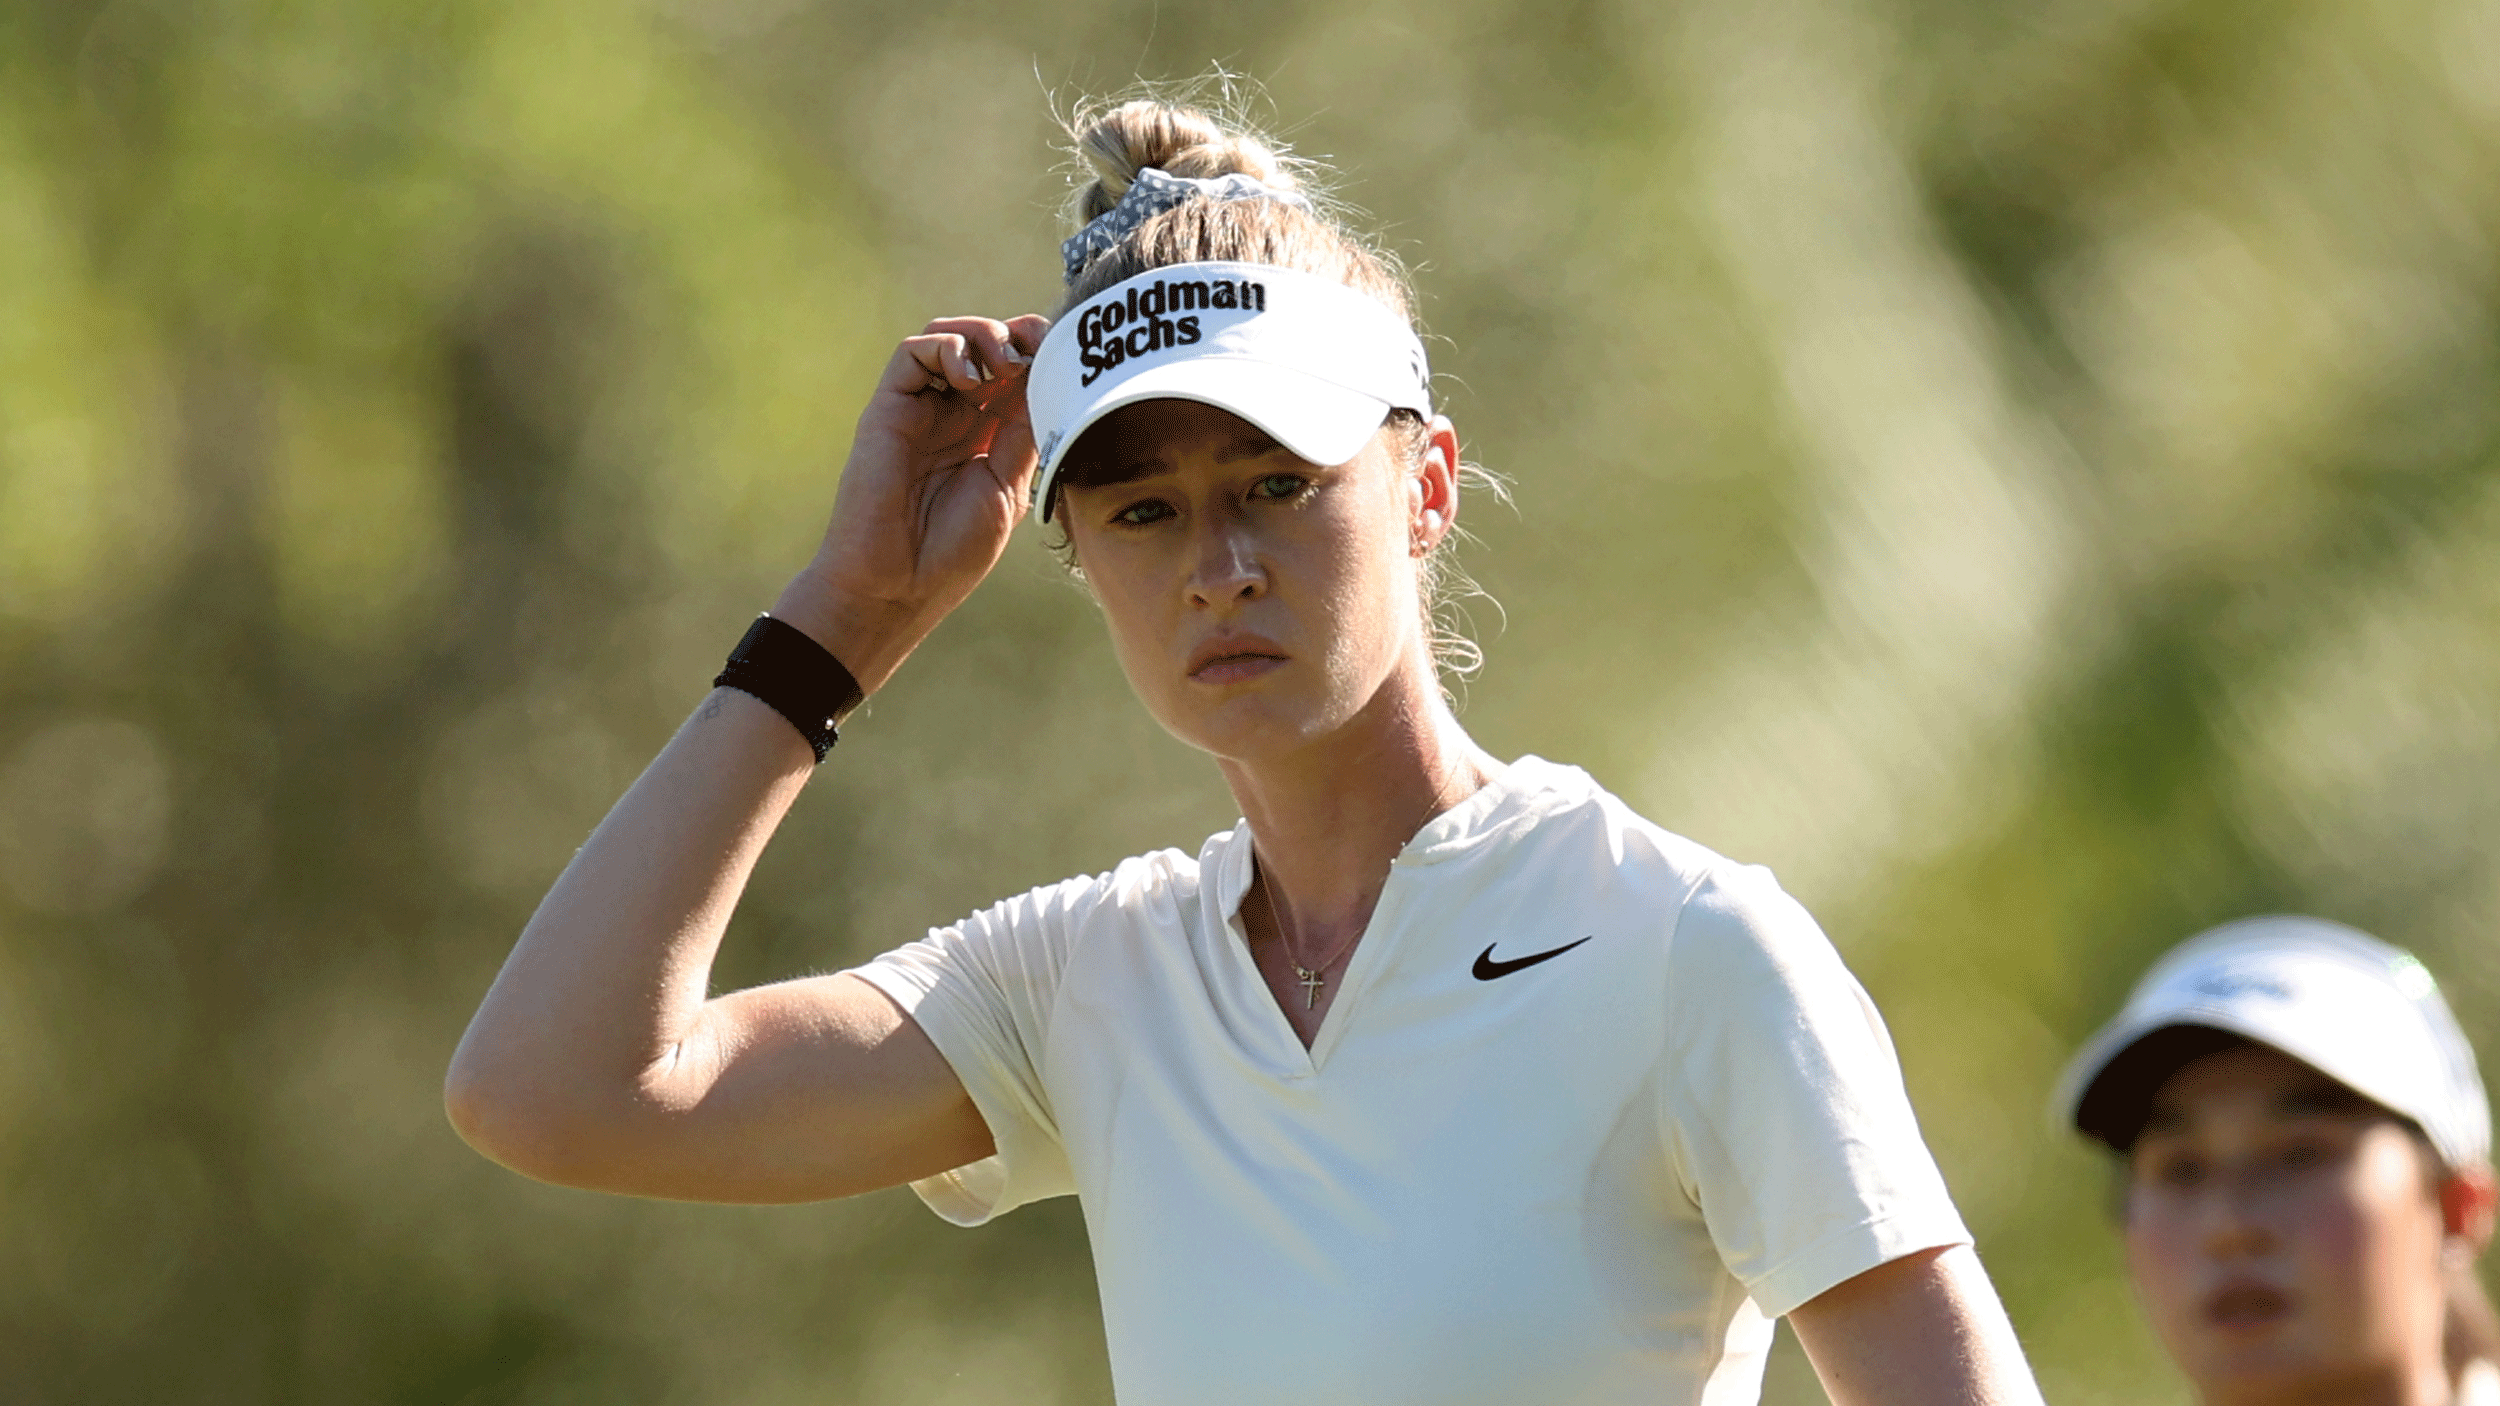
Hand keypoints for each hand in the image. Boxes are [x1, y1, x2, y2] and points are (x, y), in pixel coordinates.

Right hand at [775, 314, 1051, 689]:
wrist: (896, 585)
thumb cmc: (953, 551)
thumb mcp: (1009, 486)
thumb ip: (1026, 432)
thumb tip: (1054, 382)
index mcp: (988, 434)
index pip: (1018, 371)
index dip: (1041, 353)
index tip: (1065, 357)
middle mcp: (954, 414)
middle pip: (987, 344)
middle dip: (1020, 336)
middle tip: (1038, 352)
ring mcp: (921, 408)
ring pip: (950, 337)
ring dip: (985, 334)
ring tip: (1005, 364)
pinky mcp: (889, 407)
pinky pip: (913, 352)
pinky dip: (948, 348)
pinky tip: (970, 380)